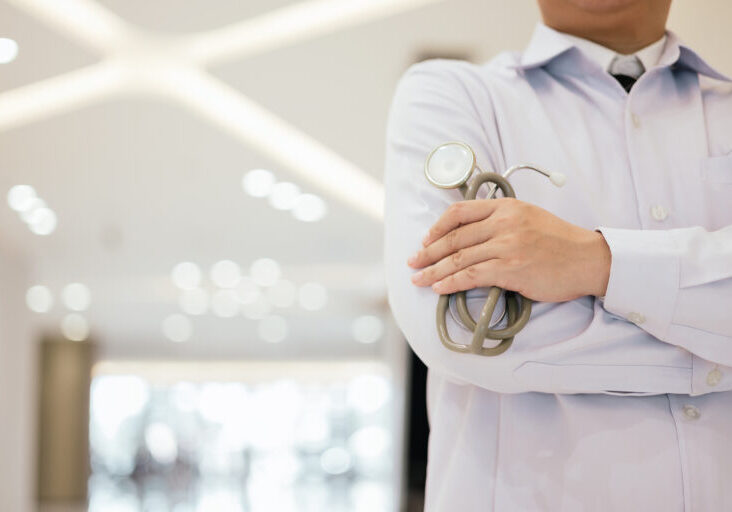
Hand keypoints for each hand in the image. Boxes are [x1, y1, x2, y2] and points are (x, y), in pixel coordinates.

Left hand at [407, 198, 610, 301]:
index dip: (437, 227)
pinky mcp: (510, 268)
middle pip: (454, 237)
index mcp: (505, 207)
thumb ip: (500, 220)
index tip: (426, 239)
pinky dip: (451, 282)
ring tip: (418, 279)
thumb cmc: (559, 241)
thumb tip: (469, 235)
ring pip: (459, 258)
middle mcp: (503, 223)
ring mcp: (506, 245)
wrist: (588, 259)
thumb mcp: (528, 217)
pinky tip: (439, 288)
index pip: (460, 212)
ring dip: (433, 271)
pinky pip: (472, 275)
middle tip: (412, 262)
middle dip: (428, 252)